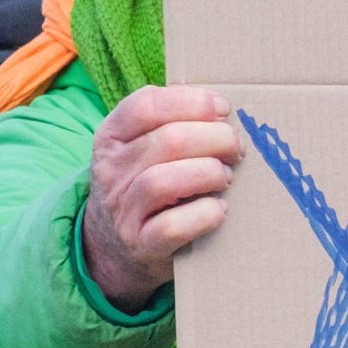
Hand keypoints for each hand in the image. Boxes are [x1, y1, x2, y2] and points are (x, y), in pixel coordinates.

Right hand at [81, 86, 243, 311]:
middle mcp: (111, 170)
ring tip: (225, 177)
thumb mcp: (139, 147)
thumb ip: (170, 123)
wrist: (112, 245)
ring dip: (209, 174)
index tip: (223, 110)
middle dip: (216, 139)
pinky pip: (173, 227)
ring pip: (165, 181)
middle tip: (236, 148)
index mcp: (111, 136)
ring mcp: (123, 210)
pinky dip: (204, 215)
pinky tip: (219, 209)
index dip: (193, 102)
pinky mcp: (141, 244)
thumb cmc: (142, 184)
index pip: (146, 105)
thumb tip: (222, 110)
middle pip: (168, 141)